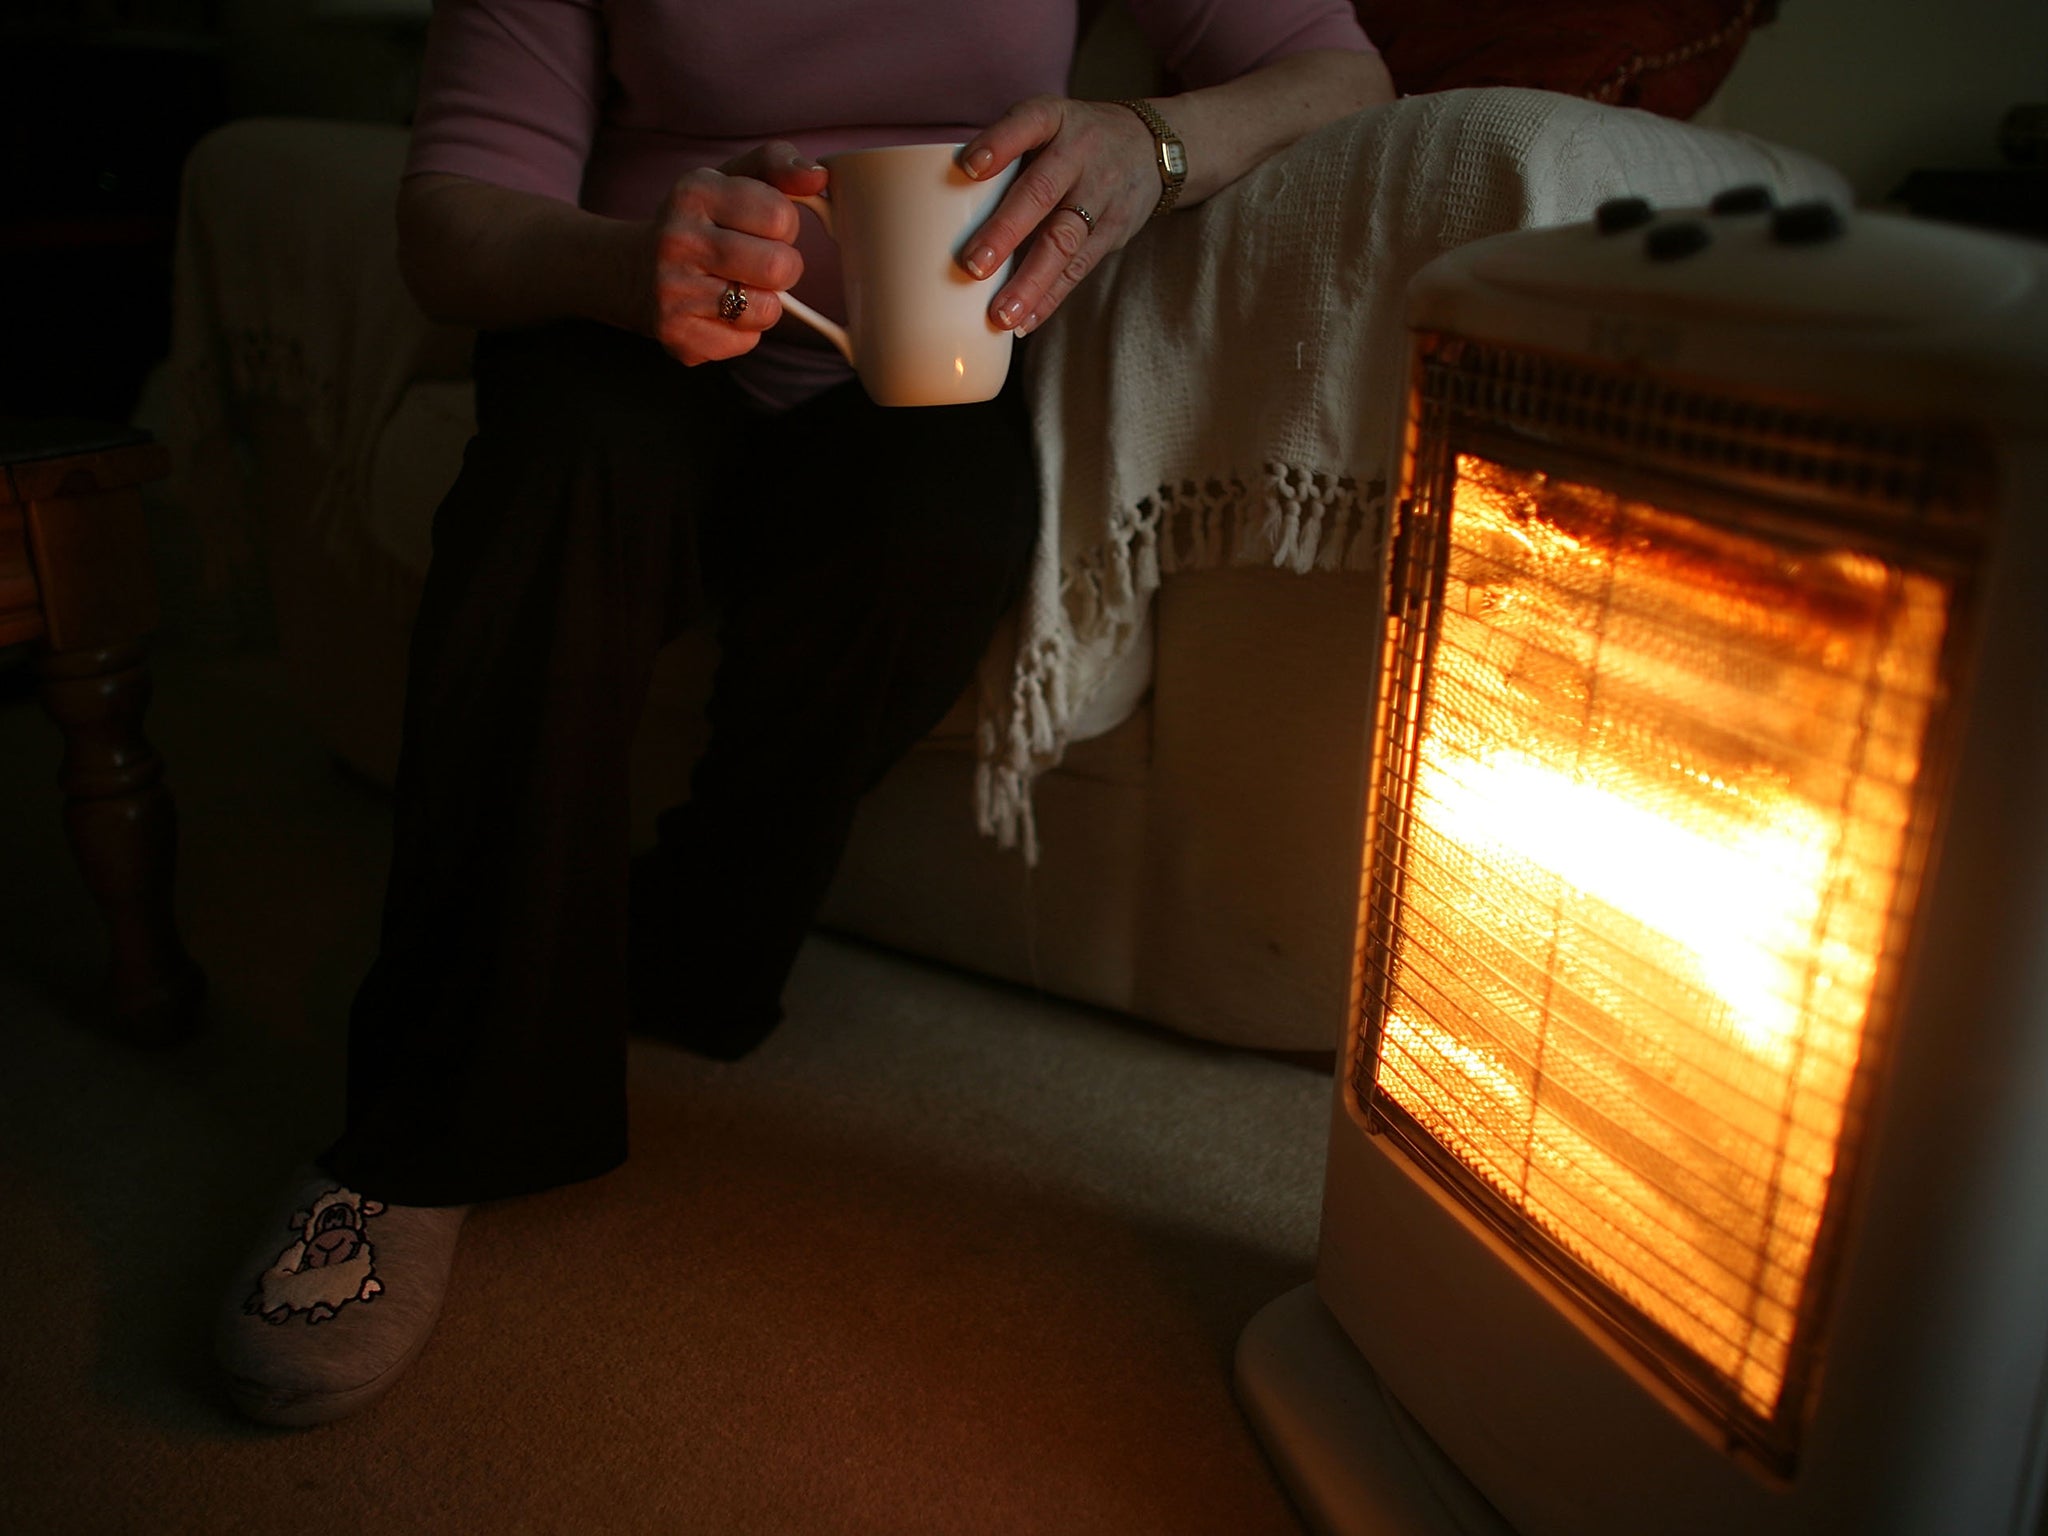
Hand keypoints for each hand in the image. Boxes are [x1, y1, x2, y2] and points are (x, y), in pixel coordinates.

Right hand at [651, 141, 826, 365]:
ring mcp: (674, 291)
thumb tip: (818, 175)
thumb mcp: (729, 179)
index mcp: (695, 192)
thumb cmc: (699, 223)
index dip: (785, 226)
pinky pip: (747, 341)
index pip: (781, 216)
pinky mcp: (678, 335)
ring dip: (764, 301)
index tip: (763, 228)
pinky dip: (743, 331)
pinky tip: (716, 312)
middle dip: (783, 268)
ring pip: (767, 309)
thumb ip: (777, 164)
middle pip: (779, 266)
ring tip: (736, 286)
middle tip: (758, 263)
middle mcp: (678, 239)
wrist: (629, 271)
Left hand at [958, 96, 1160, 336]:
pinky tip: (1026, 320)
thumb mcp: (1046, 125)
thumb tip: (939, 210)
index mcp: (1053, 120)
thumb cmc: (1071, 141)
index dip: (999, 144)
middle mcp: (1079, 154)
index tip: (968, 168)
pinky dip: (1051, 297)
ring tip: (1001, 315)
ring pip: (1064, 240)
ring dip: (1030, 281)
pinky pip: (1080, 268)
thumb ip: (1007, 155)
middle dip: (1006, 232)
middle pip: (1041, 193)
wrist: (1150, 146)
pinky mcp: (1113, 230)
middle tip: (972, 266)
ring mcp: (1100, 194)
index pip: (1026, 124)